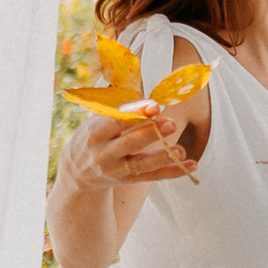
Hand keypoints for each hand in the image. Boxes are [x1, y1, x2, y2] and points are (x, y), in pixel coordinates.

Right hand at [57, 107, 194, 193]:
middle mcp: (104, 154)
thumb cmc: (92, 137)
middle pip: (129, 144)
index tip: (154, 105)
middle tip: (171, 123)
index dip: (135, 113)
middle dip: (151, 134)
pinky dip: (173, 172)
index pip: (115, 122)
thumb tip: (143, 87)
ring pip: (142, 165)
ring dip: (162, 157)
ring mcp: (116, 170)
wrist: (76, 173)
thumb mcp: (95, 120)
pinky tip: (191, 165)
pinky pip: (153, 176)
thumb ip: (118, 108)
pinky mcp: (128, 180)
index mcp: (95, 133)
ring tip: (181, 151)